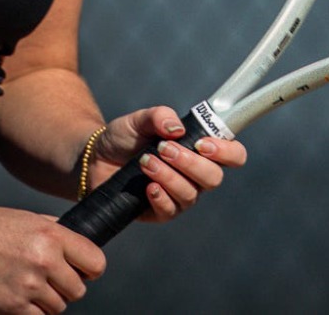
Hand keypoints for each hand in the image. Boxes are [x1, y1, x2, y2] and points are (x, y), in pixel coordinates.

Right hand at [0, 205, 105, 314]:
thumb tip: (74, 241)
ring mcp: (29, 286)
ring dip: (47, 300)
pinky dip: (32, 311)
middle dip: (65, 286)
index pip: (95, 262)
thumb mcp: (24, 217)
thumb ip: (52, 229)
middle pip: (78, 289)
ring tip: (27, 285)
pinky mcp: (13, 307)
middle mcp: (44, 260)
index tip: (82, 270)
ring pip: (59, 307)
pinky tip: (18, 296)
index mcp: (51, 234)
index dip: (89, 269)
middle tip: (47, 278)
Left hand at [87, 106, 248, 222]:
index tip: (203, 144)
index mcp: (200, 151)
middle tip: (164, 149)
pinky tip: (147, 186)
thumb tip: (176, 128)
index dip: (227, 151)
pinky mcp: (160, 211)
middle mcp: (195, 175)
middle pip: (214, 178)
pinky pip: (170, 210)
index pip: (233, 155)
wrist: (95, 158)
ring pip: (190, 194)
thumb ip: (159, 116)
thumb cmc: (124, 137)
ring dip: (169, 176)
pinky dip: (160, 196)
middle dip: (190, 163)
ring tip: (145, 161)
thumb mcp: (139, 119)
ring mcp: (179, 195)